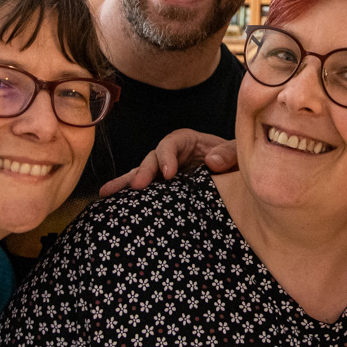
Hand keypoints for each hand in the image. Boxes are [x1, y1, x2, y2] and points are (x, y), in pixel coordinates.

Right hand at [98, 129, 236, 197]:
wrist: (240, 178)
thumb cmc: (240, 160)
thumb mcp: (239, 153)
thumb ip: (229, 153)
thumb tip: (211, 161)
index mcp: (189, 141)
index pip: (172, 143)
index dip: (167, 156)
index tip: (168, 174)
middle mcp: (173, 156)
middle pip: (153, 158)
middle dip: (144, 171)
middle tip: (137, 186)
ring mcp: (167, 173)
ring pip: (143, 175)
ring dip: (127, 183)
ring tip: (106, 193)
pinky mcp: (165, 191)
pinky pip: (148, 193)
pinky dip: (131, 198)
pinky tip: (112, 205)